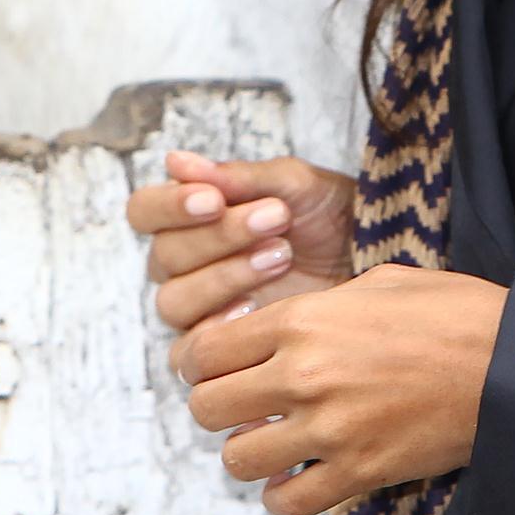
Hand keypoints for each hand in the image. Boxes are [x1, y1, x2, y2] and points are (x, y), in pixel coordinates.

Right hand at [123, 150, 354, 333]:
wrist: (370, 261)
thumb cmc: (329, 216)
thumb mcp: (294, 185)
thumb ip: (237, 177)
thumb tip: (175, 161)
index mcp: (188, 219)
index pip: (144, 211)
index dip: (169, 206)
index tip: (213, 200)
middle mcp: (183, 265)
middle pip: (164, 257)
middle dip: (221, 236)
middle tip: (276, 218)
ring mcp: (199, 310)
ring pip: (174, 302)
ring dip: (225, 276)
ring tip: (281, 255)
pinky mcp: (220, 350)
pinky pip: (190, 353)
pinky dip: (216, 331)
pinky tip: (253, 310)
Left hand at [169, 264, 509, 514]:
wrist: (512, 364)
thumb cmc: (451, 313)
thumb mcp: (375, 284)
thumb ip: (316, 308)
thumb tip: (280, 328)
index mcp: (303, 320)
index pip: (205, 350)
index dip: (200, 363)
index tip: (212, 369)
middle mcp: (303, 374)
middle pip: (207, 407)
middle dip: (216, 406)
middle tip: (240, 405)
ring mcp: (330, 429)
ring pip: (238, 458)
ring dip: (248, 451)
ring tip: (271, 440)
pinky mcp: (360, 472)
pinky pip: (289, 502)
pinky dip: (284, 494)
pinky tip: (297, 477)